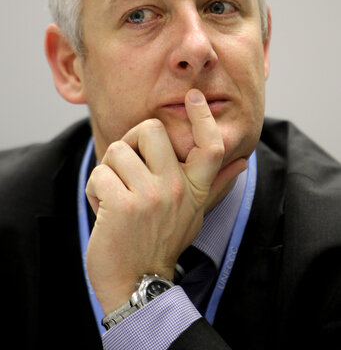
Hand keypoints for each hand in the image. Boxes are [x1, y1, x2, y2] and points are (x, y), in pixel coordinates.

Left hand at [85, 88, 246, 313]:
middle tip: (127, 166)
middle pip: (151, 130)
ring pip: (117, 151)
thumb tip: (243, 160)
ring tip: (115, 197)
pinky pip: (99, 173)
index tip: (193, 98)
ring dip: (108, 172)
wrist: (136, 282)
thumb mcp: (195, 213)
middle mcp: (176, 189)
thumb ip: (216, 184)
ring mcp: (150, 197)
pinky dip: (95, 189)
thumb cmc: (162, 241)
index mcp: (194, 188)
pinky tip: (104, 209)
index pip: (210, 146)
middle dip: (131, 142)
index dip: (203, 117)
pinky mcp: (122, 206)